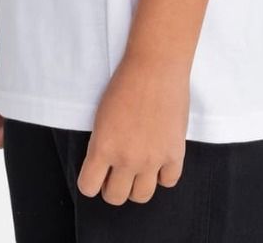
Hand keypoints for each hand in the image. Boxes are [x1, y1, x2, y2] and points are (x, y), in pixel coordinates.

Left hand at [77, 52, 189, 204]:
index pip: (88, 187)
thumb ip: (104, 144)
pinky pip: (169, 181)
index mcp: (103, 147)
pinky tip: (160, 159)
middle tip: (118, 169)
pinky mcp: (175, 153)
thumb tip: (106, 165)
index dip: (91, 181)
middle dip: (113, 185)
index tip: (97, 172)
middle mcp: (126, 158)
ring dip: (137, 185)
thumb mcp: (102, 115)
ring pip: (141, 196)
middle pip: (115, 197)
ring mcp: (152, 159)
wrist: (156, 65)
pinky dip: (164, 174)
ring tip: (139, 168)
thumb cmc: (126, 82)